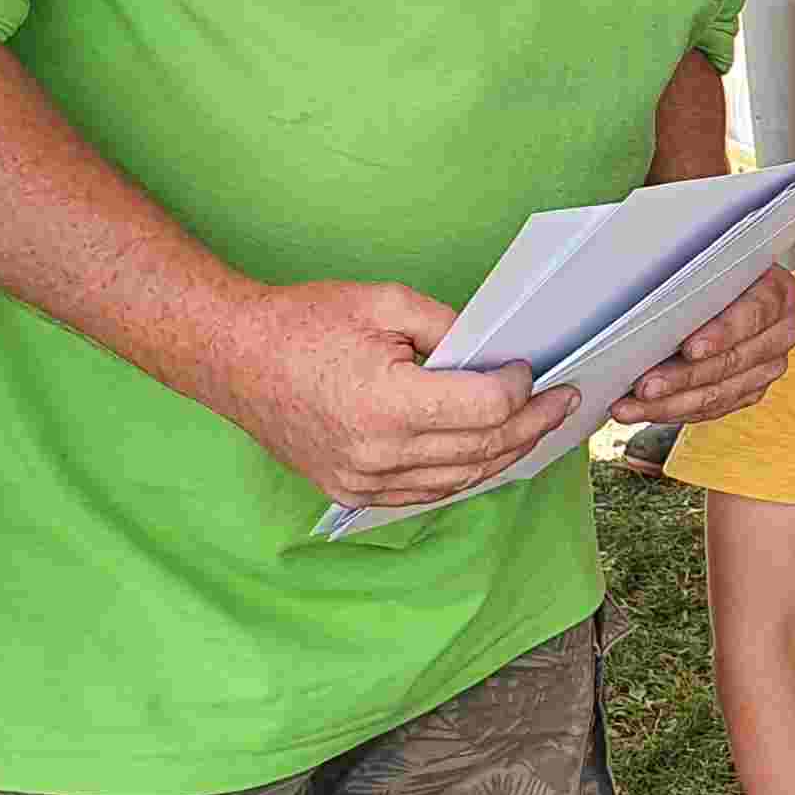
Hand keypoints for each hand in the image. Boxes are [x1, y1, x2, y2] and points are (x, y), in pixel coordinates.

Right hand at [205, 278, 574, 507]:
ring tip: (535, 427)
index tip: (531, 369)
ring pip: (459, 478)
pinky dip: (463, 472)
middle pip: (481, 447)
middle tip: (563, 403)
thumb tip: (495, 353)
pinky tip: (488, 451)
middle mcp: (376, 453)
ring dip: (504, 454)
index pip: (483, 408)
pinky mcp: (351, 491)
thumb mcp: (384, 302)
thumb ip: (448, 329)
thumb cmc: (301, 323)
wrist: (232, 357)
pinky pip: (425, 491)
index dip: (519, 388)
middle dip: (530, 424)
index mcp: (385, 403)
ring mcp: (361, 480)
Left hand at [611, 266, 794, 425]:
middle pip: (732, 362)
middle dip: (683, 377)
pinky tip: (647, 411)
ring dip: (671, 404)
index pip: (753, 314)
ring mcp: (769, 365)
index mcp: (778, 292)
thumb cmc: (716, 270)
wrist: (737, 287)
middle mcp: (781, 332)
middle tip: (645, 386)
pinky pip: (714, 409)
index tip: (689, 348)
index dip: (721, 334)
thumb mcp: (714, 261)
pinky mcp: (752, 390)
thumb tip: (650, 294)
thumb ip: (696, 276)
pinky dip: (677, 411)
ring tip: (632, 407)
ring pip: (720, 393)